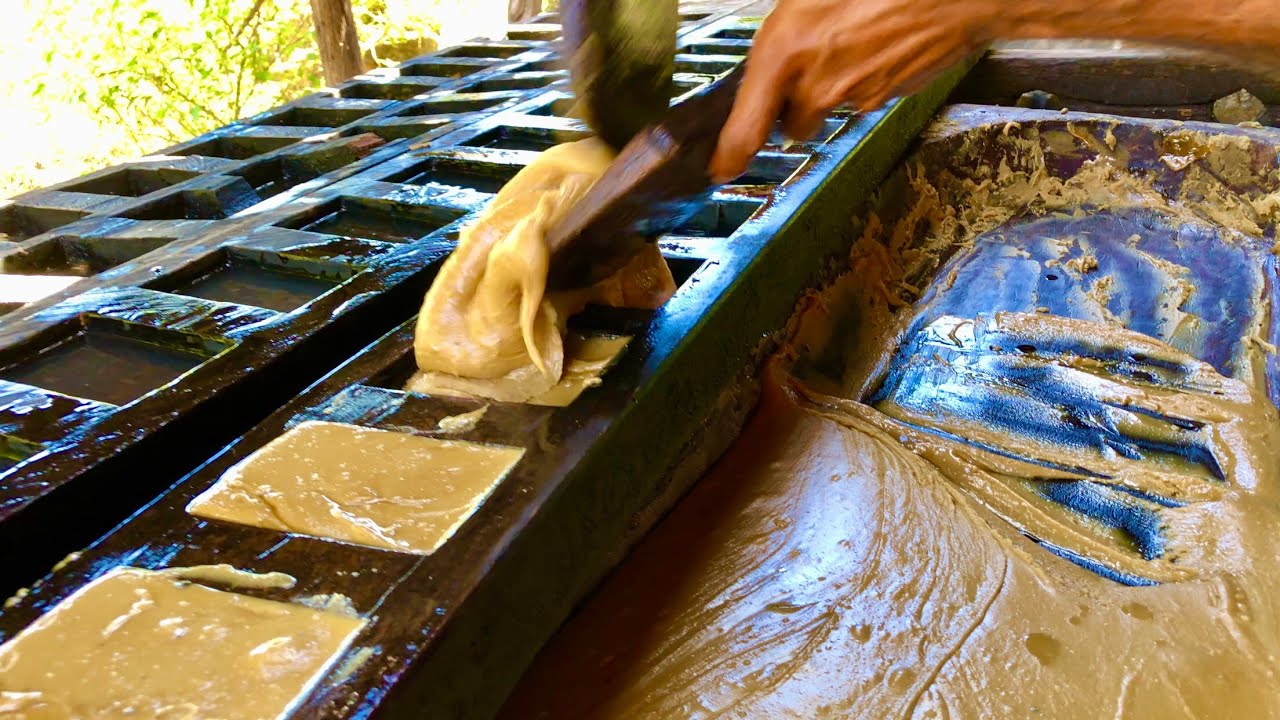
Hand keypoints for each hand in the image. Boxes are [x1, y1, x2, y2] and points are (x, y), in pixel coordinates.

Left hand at [709, 0, 999, 181]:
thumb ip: (782, 33)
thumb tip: (771, 55)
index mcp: (783, 49)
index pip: (746, 127)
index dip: (731, 155)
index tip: (722, 168)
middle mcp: (814, 82)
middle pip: (790, 126)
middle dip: (793, 107)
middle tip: (807, 67)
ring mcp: (853, 95)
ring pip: (826, 110)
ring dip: (829, 91)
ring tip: (848, 45)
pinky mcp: (884, 97)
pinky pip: (861, 97)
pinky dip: (862, 79)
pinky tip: (874, 45)